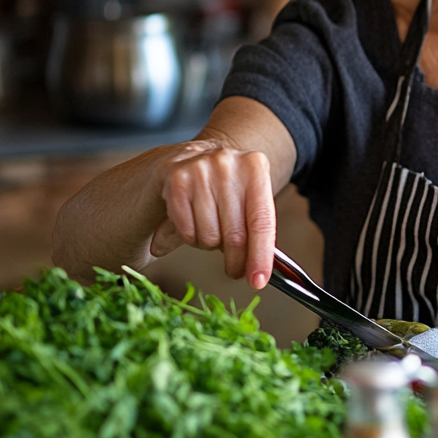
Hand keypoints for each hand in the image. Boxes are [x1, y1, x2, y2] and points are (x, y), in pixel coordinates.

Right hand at [149, 141, 276, 288]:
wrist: (194, 157)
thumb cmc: (229, 186)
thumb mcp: (250, 197)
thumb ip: (256, 229)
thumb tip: (259, 272)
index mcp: (255, 167)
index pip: (261, 221)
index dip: (260, 256)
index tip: (258, 280)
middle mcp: (227, 164)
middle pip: (235, 235)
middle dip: (235, 261)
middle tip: (235, 269)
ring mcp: (199, 171)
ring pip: (208, 236)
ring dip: (210, 245)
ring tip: (211, 230)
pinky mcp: (175, 180)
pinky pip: (186, 232)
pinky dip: (191, 238)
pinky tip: (194, 223)